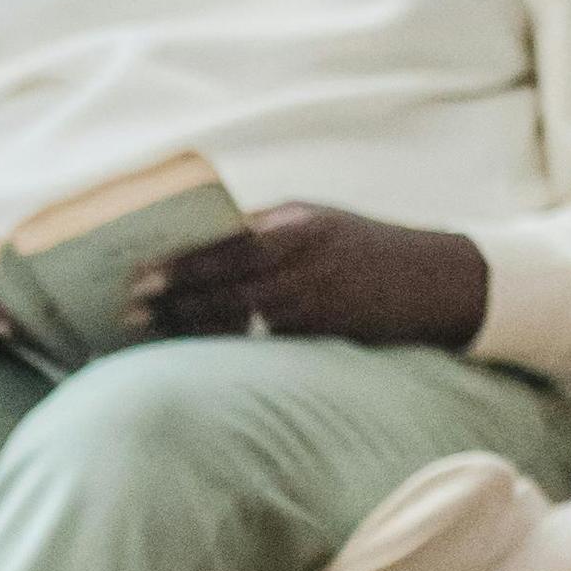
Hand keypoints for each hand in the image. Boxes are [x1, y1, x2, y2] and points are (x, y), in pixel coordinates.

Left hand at [127, 204, 488, 348]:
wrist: (440, 282)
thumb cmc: (367, 246)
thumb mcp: (319, 221)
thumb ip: (264, 229)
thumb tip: (204, 240)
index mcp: (298, 224)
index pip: (226, 241)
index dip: (180, 260)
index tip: (138, 271)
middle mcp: (304, 259)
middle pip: (224, 281)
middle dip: (174, 297)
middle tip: (129, 310)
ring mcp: (315, 300)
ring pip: (238, 316)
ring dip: (191, 324)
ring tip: (150, 332)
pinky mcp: (323, 333)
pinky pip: (263, 341)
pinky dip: (227, 344)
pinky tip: (196, 349)